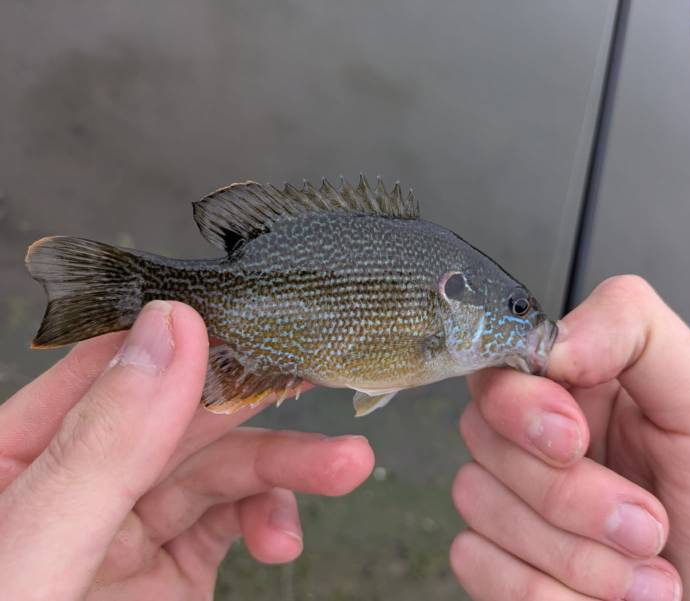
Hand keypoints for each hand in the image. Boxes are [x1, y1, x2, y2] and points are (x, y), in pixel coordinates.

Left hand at [0, 301, 374, 599]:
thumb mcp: (34, 555)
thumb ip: (100, 449)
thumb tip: (170, 333)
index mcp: (18, 453)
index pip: (109, 364)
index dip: (187, 332)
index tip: (260, 315)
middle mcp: (79, 479)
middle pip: (182, 410)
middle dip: (259, 402)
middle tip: (328, 376)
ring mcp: (130, 524)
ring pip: (221, 466)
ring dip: (286, 465)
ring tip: (346, 469)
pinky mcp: (173, 567)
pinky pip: (233, 521)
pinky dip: (270, 520)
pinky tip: (283, 540)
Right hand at [450, 276, 689, 599]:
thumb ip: (640, 338)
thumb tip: (552, 338)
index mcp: (587, 392)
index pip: (505, 366)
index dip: (524, 403)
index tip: (573, 439)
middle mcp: (543, 442)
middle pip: (484, 432)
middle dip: (568, 494)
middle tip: (649, 524)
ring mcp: (519, 504)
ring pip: (477, 499)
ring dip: (573, 554)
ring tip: (651, 576)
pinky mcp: (505, 564)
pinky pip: (477, 562)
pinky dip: (543, 591)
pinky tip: (606, 600)